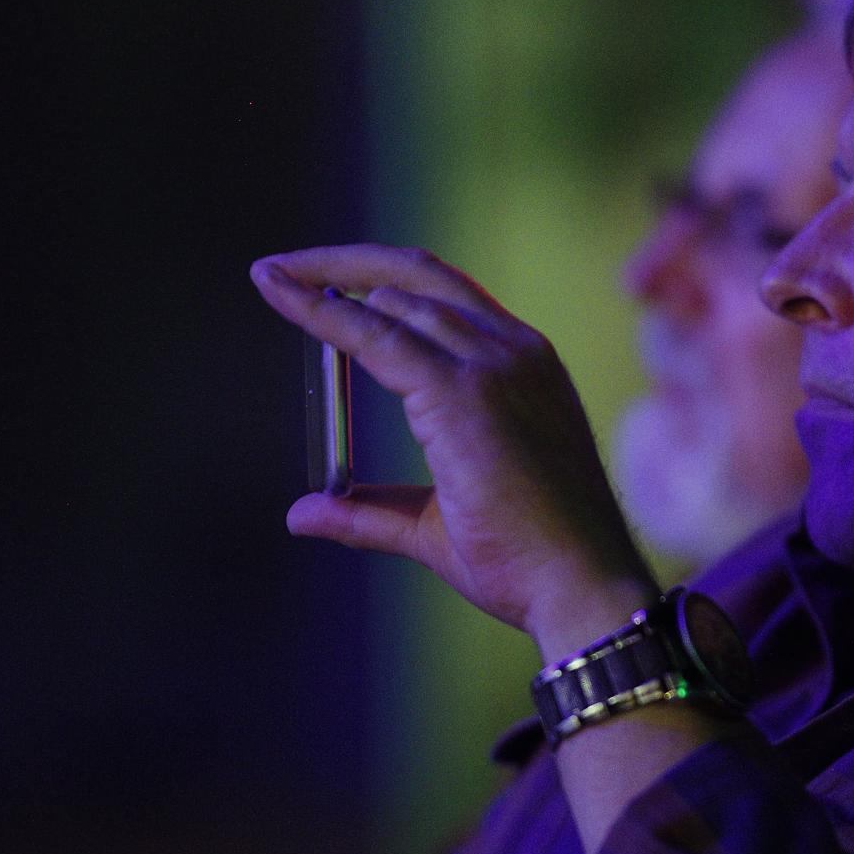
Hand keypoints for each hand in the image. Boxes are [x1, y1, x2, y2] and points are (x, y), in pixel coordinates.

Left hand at [250, 245, 656, 647]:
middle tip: (280, 271)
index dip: (382, 282)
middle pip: (419, 278)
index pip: (447, 299)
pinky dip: (324, 315)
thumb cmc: (530, 562)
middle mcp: (516, 352)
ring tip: (273, 278)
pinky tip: (282, 297)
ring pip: (398, 299)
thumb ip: (373, 511)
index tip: (322, 280)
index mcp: (526, 369)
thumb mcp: (436, 527)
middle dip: (344, 265)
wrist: (580, 587)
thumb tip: (301, 512)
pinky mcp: (465, 394)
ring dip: (326, 281)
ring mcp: (496, 367)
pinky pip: (377, 338)